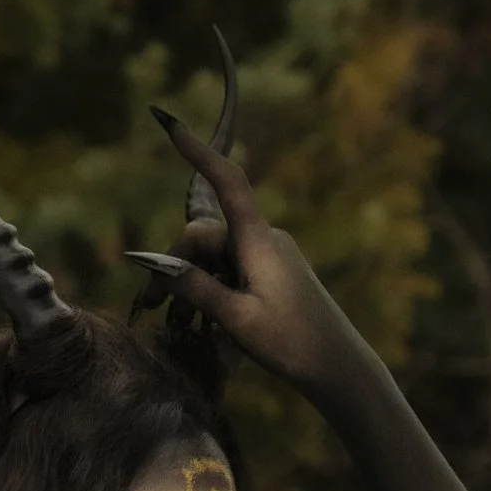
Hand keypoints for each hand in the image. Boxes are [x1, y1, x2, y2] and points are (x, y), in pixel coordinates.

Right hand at [132, 114, 382, 399]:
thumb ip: (194, 288)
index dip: (198, 152)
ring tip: (177, 325)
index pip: (227, 182)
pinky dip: (209, 290)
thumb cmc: (293, 344)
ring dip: (190, 285)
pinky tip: (202, 324)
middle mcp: (263, 239)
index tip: (172, 123)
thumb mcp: (237, 319)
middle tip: (150, 308)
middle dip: (172, 267)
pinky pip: (229, 270)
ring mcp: (268, 256)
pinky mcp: (272, 273)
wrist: (340, 368)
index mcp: (258, 241)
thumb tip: (152, 262)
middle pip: (203, 237)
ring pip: (213, 257)